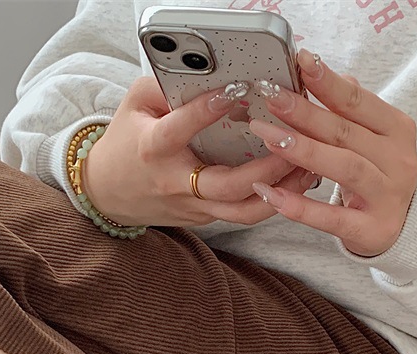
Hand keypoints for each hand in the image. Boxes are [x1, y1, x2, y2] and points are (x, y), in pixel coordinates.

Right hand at [82, 76, 315, 228]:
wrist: (108, 194)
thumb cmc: (126, 143)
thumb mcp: (135, 105)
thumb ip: (167, 86)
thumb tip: (206, 71)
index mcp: (154, 149)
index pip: (182, 128)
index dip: (208, 109)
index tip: (237, 88)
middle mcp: (176, 184)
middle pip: (228, 185)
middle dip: (267, 166)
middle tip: (294, 142)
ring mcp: (193, 207)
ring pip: (243, 211)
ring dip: (280, 192)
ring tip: (307, 167)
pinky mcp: (205, 219)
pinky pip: (243, 213)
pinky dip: (272, 198)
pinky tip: (294, 178)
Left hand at [248, 49, 416, 256]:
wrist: (407, 227)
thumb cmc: (379, 176)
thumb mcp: (373, 139)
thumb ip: (353, 110)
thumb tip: (333, 76)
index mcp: (397, 130)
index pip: (359, 101)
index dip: (328, 82)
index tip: (300, 61)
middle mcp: (398, 161)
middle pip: (346, 132)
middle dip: (305, 113)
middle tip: (271, 97)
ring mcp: (387, 196)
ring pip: (344, 167)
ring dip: (303, 150)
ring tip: (268, 136)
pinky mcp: (372, 230)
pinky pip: (331, 218)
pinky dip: (300, 207)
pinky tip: (271, 194)